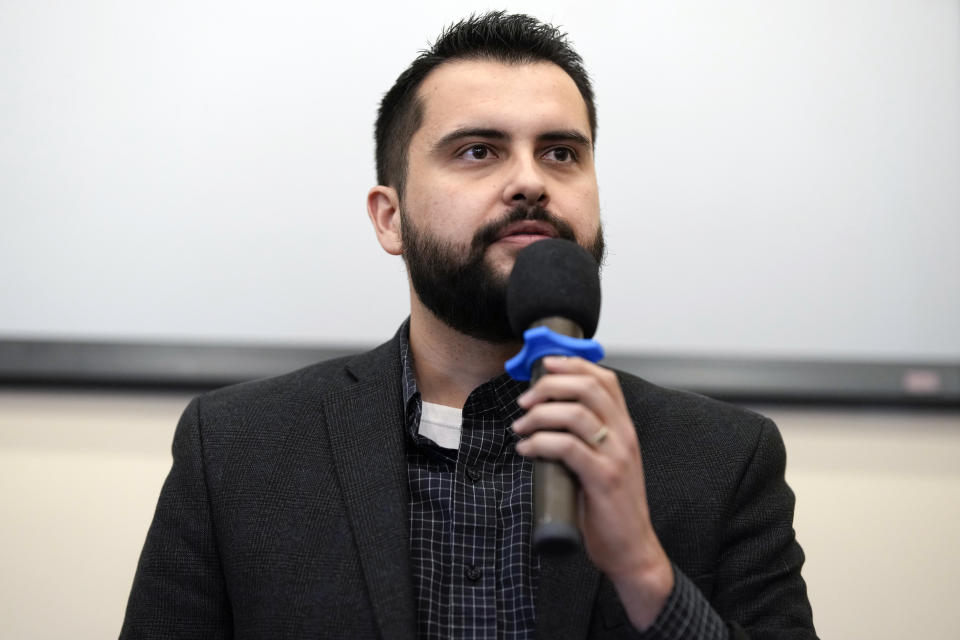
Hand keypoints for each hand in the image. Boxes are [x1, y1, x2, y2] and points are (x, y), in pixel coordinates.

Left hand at [511, 356, 673, 629]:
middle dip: (549, 386)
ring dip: (538, 416)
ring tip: (520, 427)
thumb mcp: (604, 460)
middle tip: (525, 400)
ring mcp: (616, 456)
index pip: (605, 379)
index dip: (572, 364)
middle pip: (587, 387)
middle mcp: (624, 435)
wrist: (631, 547)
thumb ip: (585, 436)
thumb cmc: (610, 504)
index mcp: (625, 426)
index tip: (544, 364)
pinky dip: (539, 443)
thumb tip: (545, 413)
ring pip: (574, 414)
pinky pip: (566, 447)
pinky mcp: (603, 478)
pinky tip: (526, 450)